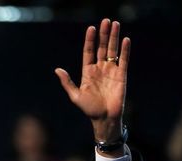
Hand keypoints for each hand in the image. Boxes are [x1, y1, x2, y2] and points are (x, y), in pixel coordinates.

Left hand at [55, 19, 130, 142]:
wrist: (104, 118)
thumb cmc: (89, 109)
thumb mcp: (75, 95)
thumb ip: (67, 82)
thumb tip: (57, 69)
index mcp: (87, 72)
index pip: (88, 51)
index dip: (90, 40)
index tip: (91, 28)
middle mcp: (100, 69)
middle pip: (101, 47)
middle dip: (103, 34)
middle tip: (106, 20)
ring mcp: (111, 71)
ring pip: (112, 50)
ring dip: (114, 37)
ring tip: (115, 24)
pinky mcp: (121, 75)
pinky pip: (123, 60)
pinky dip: (124, 50)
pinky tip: (125, 40)